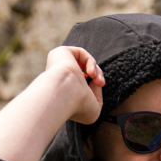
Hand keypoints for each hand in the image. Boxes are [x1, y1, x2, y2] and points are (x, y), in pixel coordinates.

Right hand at [0, 45, 105, 160]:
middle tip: (101, 83)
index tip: (100, 87)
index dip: (95, 84)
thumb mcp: (95, 107)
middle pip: (85, 71)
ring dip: (96, 69)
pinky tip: (91, 72)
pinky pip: (81, 53)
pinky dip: (91, 61)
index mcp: (66, 91)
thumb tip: (96, 82)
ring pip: (83, 62)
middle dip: (98, 76)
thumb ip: (98, 96)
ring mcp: (59, 65)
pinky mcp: (60, 53)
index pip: (82, 83)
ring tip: (97, 79)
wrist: (65, 94)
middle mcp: (61, 78)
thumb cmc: (78, 106)